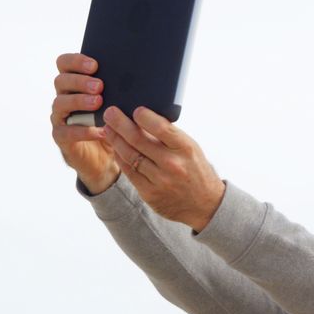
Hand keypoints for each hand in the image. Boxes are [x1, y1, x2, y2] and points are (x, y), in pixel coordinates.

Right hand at [50, 53, 118, 193]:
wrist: (104, 157)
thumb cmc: (112, 123)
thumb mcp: (118, 104)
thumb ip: (121, 89)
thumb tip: (143, 77)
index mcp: (74, 84)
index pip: (64, 64)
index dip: (75, 61)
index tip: (95, 65)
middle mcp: (64, 97)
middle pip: (61, 80)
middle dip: (80, 80)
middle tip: (99, 85)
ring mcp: (60, 117)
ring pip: (60, 103)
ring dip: (79, 100)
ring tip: (98, 102)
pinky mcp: (61, 137)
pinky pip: (65, 131)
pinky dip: (82, 130)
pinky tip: (100, 130)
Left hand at [102, 106, 224, 231]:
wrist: (205, 204)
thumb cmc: (196, 170)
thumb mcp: (190, 149)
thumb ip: (170, 136)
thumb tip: (143, 118)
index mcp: (185, 148)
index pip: (161, 127)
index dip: (144, 116)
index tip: (135, 109)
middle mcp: (172, 164)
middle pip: (139, 140)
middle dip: (120, 123)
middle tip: (110, 113)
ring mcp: (160, 180)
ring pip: (130, 155)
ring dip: (115, 140)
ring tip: (108, 129)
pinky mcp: (150, 193)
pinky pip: (129, 172)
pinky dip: (120, 158)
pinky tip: (116, 148)